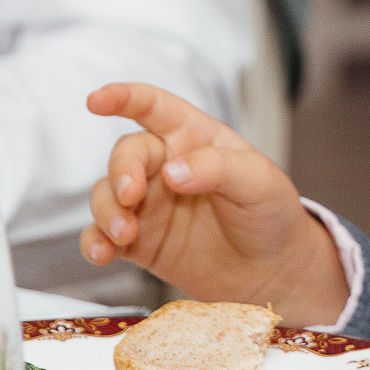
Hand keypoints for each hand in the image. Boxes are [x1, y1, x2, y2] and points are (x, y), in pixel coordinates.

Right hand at [77, 83, 349, 326]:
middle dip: (121, 172)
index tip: (97, 102)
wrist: (275, 272)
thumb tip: (172, 171)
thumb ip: (217, 168)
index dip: (124, 98)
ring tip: (124, 233)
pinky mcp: (140, 242)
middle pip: (125, 156)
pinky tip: (102, 253)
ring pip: (107, 195)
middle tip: (132, 196)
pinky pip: (103, 236)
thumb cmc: (271, 214)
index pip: (153, 107)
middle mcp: (165, 166)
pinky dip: (95, 243)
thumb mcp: (259, 181)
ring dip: (106, 211)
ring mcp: (149, 205)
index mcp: (194, 138)